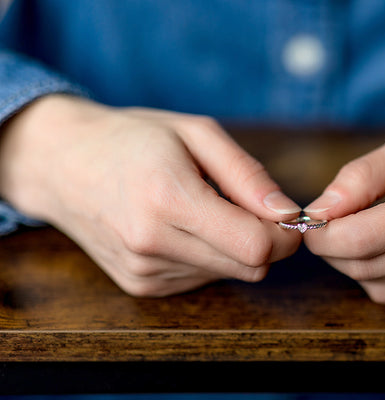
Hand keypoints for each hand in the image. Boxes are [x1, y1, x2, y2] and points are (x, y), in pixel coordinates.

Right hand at [0, 95, 301, 295]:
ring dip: (232, 247)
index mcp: (168, 199)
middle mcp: (152, 244)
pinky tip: (182, 227)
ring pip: (228, 275)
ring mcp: (143, 272)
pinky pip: (201, 278)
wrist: (62, 164)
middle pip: (249, 268)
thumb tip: (287, 213)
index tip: (285, 216)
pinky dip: (207, 256)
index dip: (284, 236)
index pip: (255, 247)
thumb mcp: (196, 134)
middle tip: (246, 205)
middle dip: (264, 241)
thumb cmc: (132, 139)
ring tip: (201, 209)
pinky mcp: (140, 286)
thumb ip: (247, 176)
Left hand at [303, 123, 384, 304]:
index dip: (323, 234)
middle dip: (332, 248)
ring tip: (363, 227)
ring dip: (353, 260)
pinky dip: (377, 273)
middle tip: (329, 224)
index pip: (361, 238)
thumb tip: (319, 209)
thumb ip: (362, 176)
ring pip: (377, 283)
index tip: (312, 220)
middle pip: (365, 265)